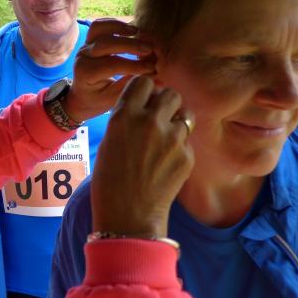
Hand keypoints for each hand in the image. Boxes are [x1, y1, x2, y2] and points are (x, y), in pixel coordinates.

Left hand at [63, 19, 155, 122]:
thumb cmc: (98, 100)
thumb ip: (130, 85)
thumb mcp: (114, 99)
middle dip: (130, 45)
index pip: (112, 65)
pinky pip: (99, 25)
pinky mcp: (90, 40)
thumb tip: (154, 75)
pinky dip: (115, 24)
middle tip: (151, 50)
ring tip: (138, 32)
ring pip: (99, 28)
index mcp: (86, 73)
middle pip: (106, 43)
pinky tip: (131, 29)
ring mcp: (85, 45)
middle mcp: (83, 56)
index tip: (152, 68)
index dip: (134, 65)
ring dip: (120, 27)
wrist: (82, 97)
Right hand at [90, 76, 194, 236]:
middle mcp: (149, 121)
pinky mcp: (186, 155)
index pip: (143, 82)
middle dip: (166, 104)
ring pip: (185, 114)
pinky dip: (180, 147)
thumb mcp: (109, 141)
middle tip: (159, 119)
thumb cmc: (111, 179)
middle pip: (170, 93)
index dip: (145, 92)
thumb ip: (128, 118)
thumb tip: (147, 102)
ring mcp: (171, 138)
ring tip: (166, 139)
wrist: (128, 215)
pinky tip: (167, 163)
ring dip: (177, 122)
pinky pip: (187, 140)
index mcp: (124, 115)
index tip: (145, 101)